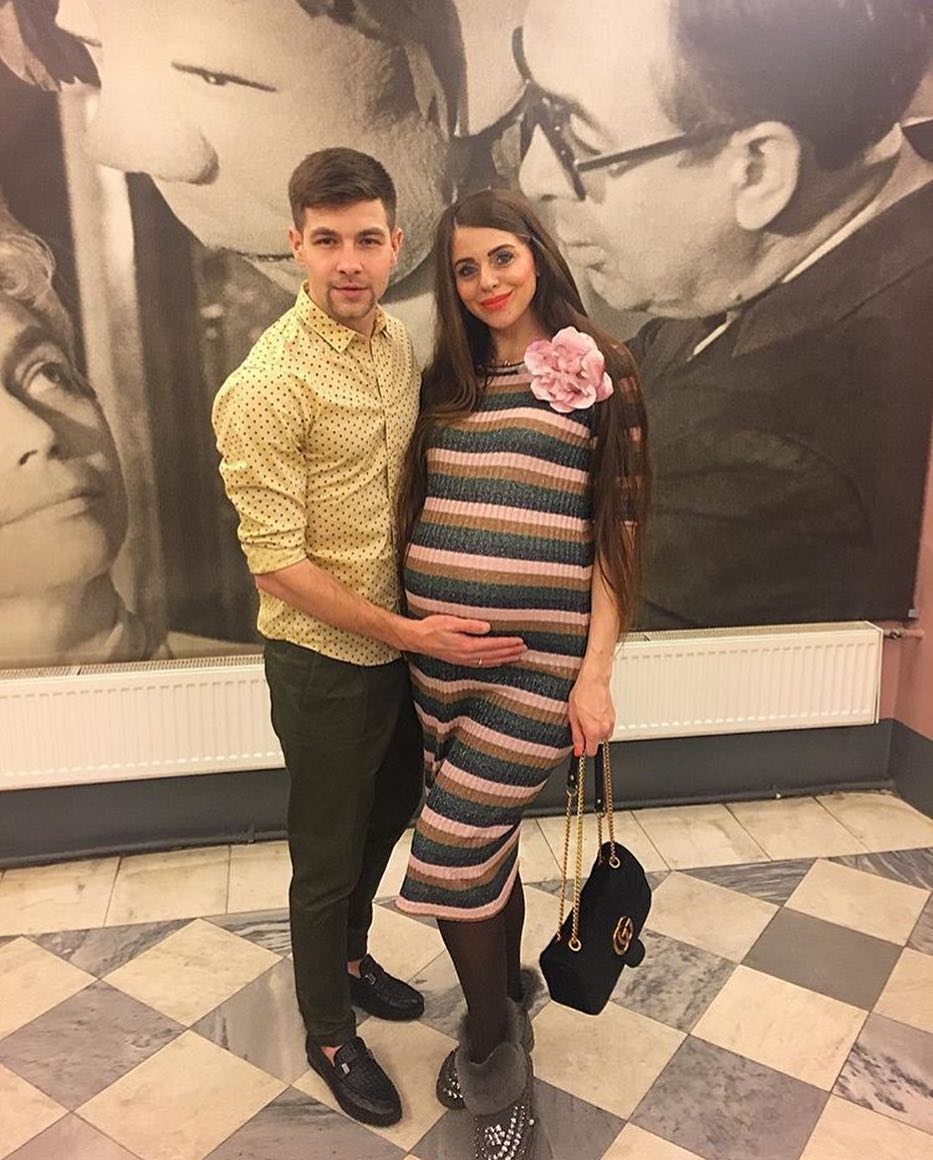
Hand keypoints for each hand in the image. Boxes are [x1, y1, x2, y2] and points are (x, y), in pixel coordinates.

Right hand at [400, 615, 524, 665]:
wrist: (417, 639)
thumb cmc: (432, 627)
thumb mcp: (450, 621)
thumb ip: (470, 625)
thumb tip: (488, 627)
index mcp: (466, 645)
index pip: (493, 645)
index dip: (507, 643)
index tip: (520, 641)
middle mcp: (467, 655)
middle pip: (494, 655)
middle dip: (510, 652)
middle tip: (524, 649)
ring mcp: (463, 660)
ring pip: (489, 661)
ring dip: (504, 659)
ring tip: (517, 656)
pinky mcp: (460, 661)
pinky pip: (481, 664)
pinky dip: (493, 663)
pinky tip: (498, 661)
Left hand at [568, 671, 614, 755]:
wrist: (594, 681)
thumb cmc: (582, 694)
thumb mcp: (573, 717)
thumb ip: (577, 736)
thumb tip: (578, 750)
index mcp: (593, 731)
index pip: (591, 752)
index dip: (584, 749)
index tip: (580, 745)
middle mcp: (605, 729)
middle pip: (598, 744)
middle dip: (590, 739)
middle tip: (582, 726)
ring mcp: (611, 722)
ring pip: (604, 736)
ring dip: (597, 732)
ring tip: (588, 719)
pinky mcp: (614, 716)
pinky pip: (608, 727)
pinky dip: (602, 725)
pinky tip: (594, 715)